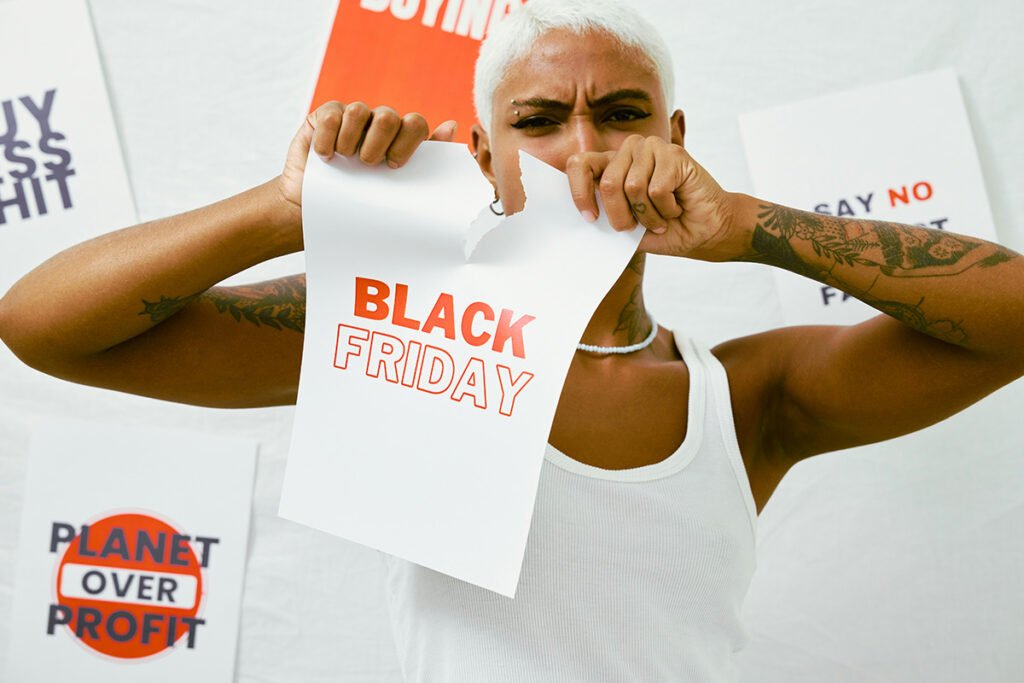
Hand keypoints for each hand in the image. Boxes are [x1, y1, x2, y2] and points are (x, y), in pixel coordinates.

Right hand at [276, 101, 457, 227]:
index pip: (415, 124)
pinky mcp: (325, 116)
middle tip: (368, 165)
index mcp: (400, 140)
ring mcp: (352, 118)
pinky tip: (325, 157)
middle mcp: (378, 125)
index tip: (394, 166)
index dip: (408, 142)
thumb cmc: (359, 201)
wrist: (314, 211)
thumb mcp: (394, 188)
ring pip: (359, 111)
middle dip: (379, 142)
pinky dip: (328, 138)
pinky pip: (332, 115)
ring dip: (351, 142)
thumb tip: (453, 125)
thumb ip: (424, 161)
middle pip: (389, 116)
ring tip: (344, 162)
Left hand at [566, 135, 745, 261]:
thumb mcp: (627, 227)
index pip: (579, 165)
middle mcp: (629, 151)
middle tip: (637, 227)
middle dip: (622, 216)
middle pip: (608, 184)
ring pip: (632, 188)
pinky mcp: (673, 154)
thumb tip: (582, 213)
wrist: (706, 232)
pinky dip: (666, 209)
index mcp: (612, 165)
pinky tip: (677, 206)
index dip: (579, 193)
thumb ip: (604, 214)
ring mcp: (651, 148)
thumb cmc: (667, 228)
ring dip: (649, 215)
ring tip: (663, 216)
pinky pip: (656, 189)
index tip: (590, 218)